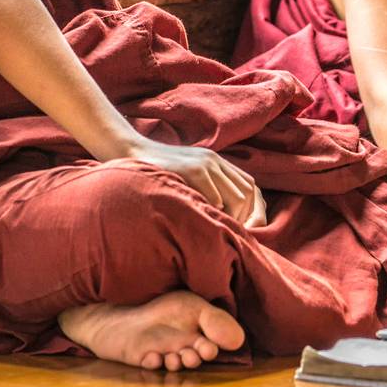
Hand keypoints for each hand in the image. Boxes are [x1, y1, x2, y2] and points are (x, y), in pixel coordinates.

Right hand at [127, 138, 267, 228]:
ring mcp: (207, 164)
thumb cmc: (157, 172)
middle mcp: (215, 161)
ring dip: (233, 217)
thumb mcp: (187, 176)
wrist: (133, 152)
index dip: (252, 209)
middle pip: (248, 192)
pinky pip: (217, 198)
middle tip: (234, 234)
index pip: (249, 186)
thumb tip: (221, 215)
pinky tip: (205, 220)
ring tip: (220, 230)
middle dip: (246, 217)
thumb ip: (204, 187)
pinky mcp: (195, 170)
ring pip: (238, 197)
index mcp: (216, 162)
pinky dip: (216, 212)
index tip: (245, 228)